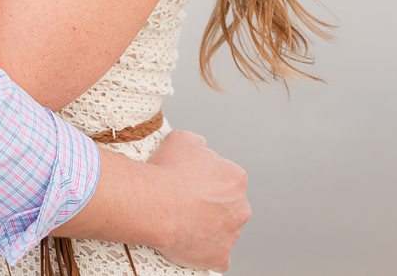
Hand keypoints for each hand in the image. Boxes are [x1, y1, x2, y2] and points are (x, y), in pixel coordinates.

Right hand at [147, 130, 250, 270]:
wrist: (155, 204)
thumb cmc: (167, 172)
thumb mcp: (181, 140)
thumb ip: (198, 143)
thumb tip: (202, 147)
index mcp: (236, 179)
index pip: (227, 180)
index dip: (206, 181)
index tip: (190, 184)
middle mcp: (241, 207)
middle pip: (228, 207)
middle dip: (211, 207)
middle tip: (186, 205)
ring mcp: (231, 235)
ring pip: (223, 231)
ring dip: (208, 228)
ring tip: (182, 223)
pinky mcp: (220, 257)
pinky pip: (215, 256)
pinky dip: (204, 252)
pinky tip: (188, 244)